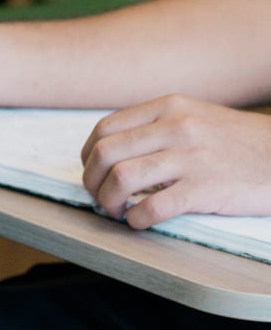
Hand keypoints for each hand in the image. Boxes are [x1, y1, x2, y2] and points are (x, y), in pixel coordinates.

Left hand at [81, 94, 270, 227]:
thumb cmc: (239, 141)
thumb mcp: (196, 116)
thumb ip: (158, 126)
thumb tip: (117, 149)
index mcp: (168, 107)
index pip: (105, 128)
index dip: (89, 155)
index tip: (92, 171)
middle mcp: (175, 128)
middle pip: (106, 153)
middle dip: (92, 180)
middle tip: (98, 197)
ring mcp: (190, 158)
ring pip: (123, 178)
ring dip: (108, 201)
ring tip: (115, 211)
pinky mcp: (206, 189)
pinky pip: (155, 206)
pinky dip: (137, 218)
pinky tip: (139, 222)